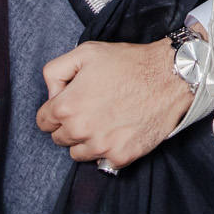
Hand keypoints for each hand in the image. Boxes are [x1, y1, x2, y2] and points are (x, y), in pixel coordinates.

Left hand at [36, 39, 191, 167]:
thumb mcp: (86, 52)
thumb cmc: (130, 63)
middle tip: (91, 109)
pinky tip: (119, 130)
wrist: (170, 77)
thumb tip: (52, 93)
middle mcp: (81, 130)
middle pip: (59, 139)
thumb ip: (56, 71)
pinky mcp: (121, 156)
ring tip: (105, 120)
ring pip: (78, 153)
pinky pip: (103, 161)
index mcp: (67, 106)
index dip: (56, 110)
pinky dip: (108, 149)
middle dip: (70, 125)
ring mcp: (101, 146)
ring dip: (86, 141)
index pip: (43, 121)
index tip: (71, 104)